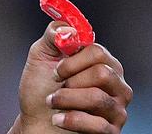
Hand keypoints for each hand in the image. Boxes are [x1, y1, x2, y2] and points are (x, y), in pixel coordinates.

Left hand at [9, 21, 132, 132]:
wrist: (35, 121)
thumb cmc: (41, 89)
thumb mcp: (40, 56)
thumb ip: (53, 35)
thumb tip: (68, 29)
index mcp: (102, 62)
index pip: (98, 51)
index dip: (72, 60)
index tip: (57, 69)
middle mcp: (116, 84)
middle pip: (102, 73)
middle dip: (70, 81)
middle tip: (57, 86)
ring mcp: (117, 108)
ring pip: (98, 98)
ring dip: (66, 100)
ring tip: (53, 103)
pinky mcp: (112, 131)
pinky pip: (98, 125)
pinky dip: (71, 120)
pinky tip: (58, 119)